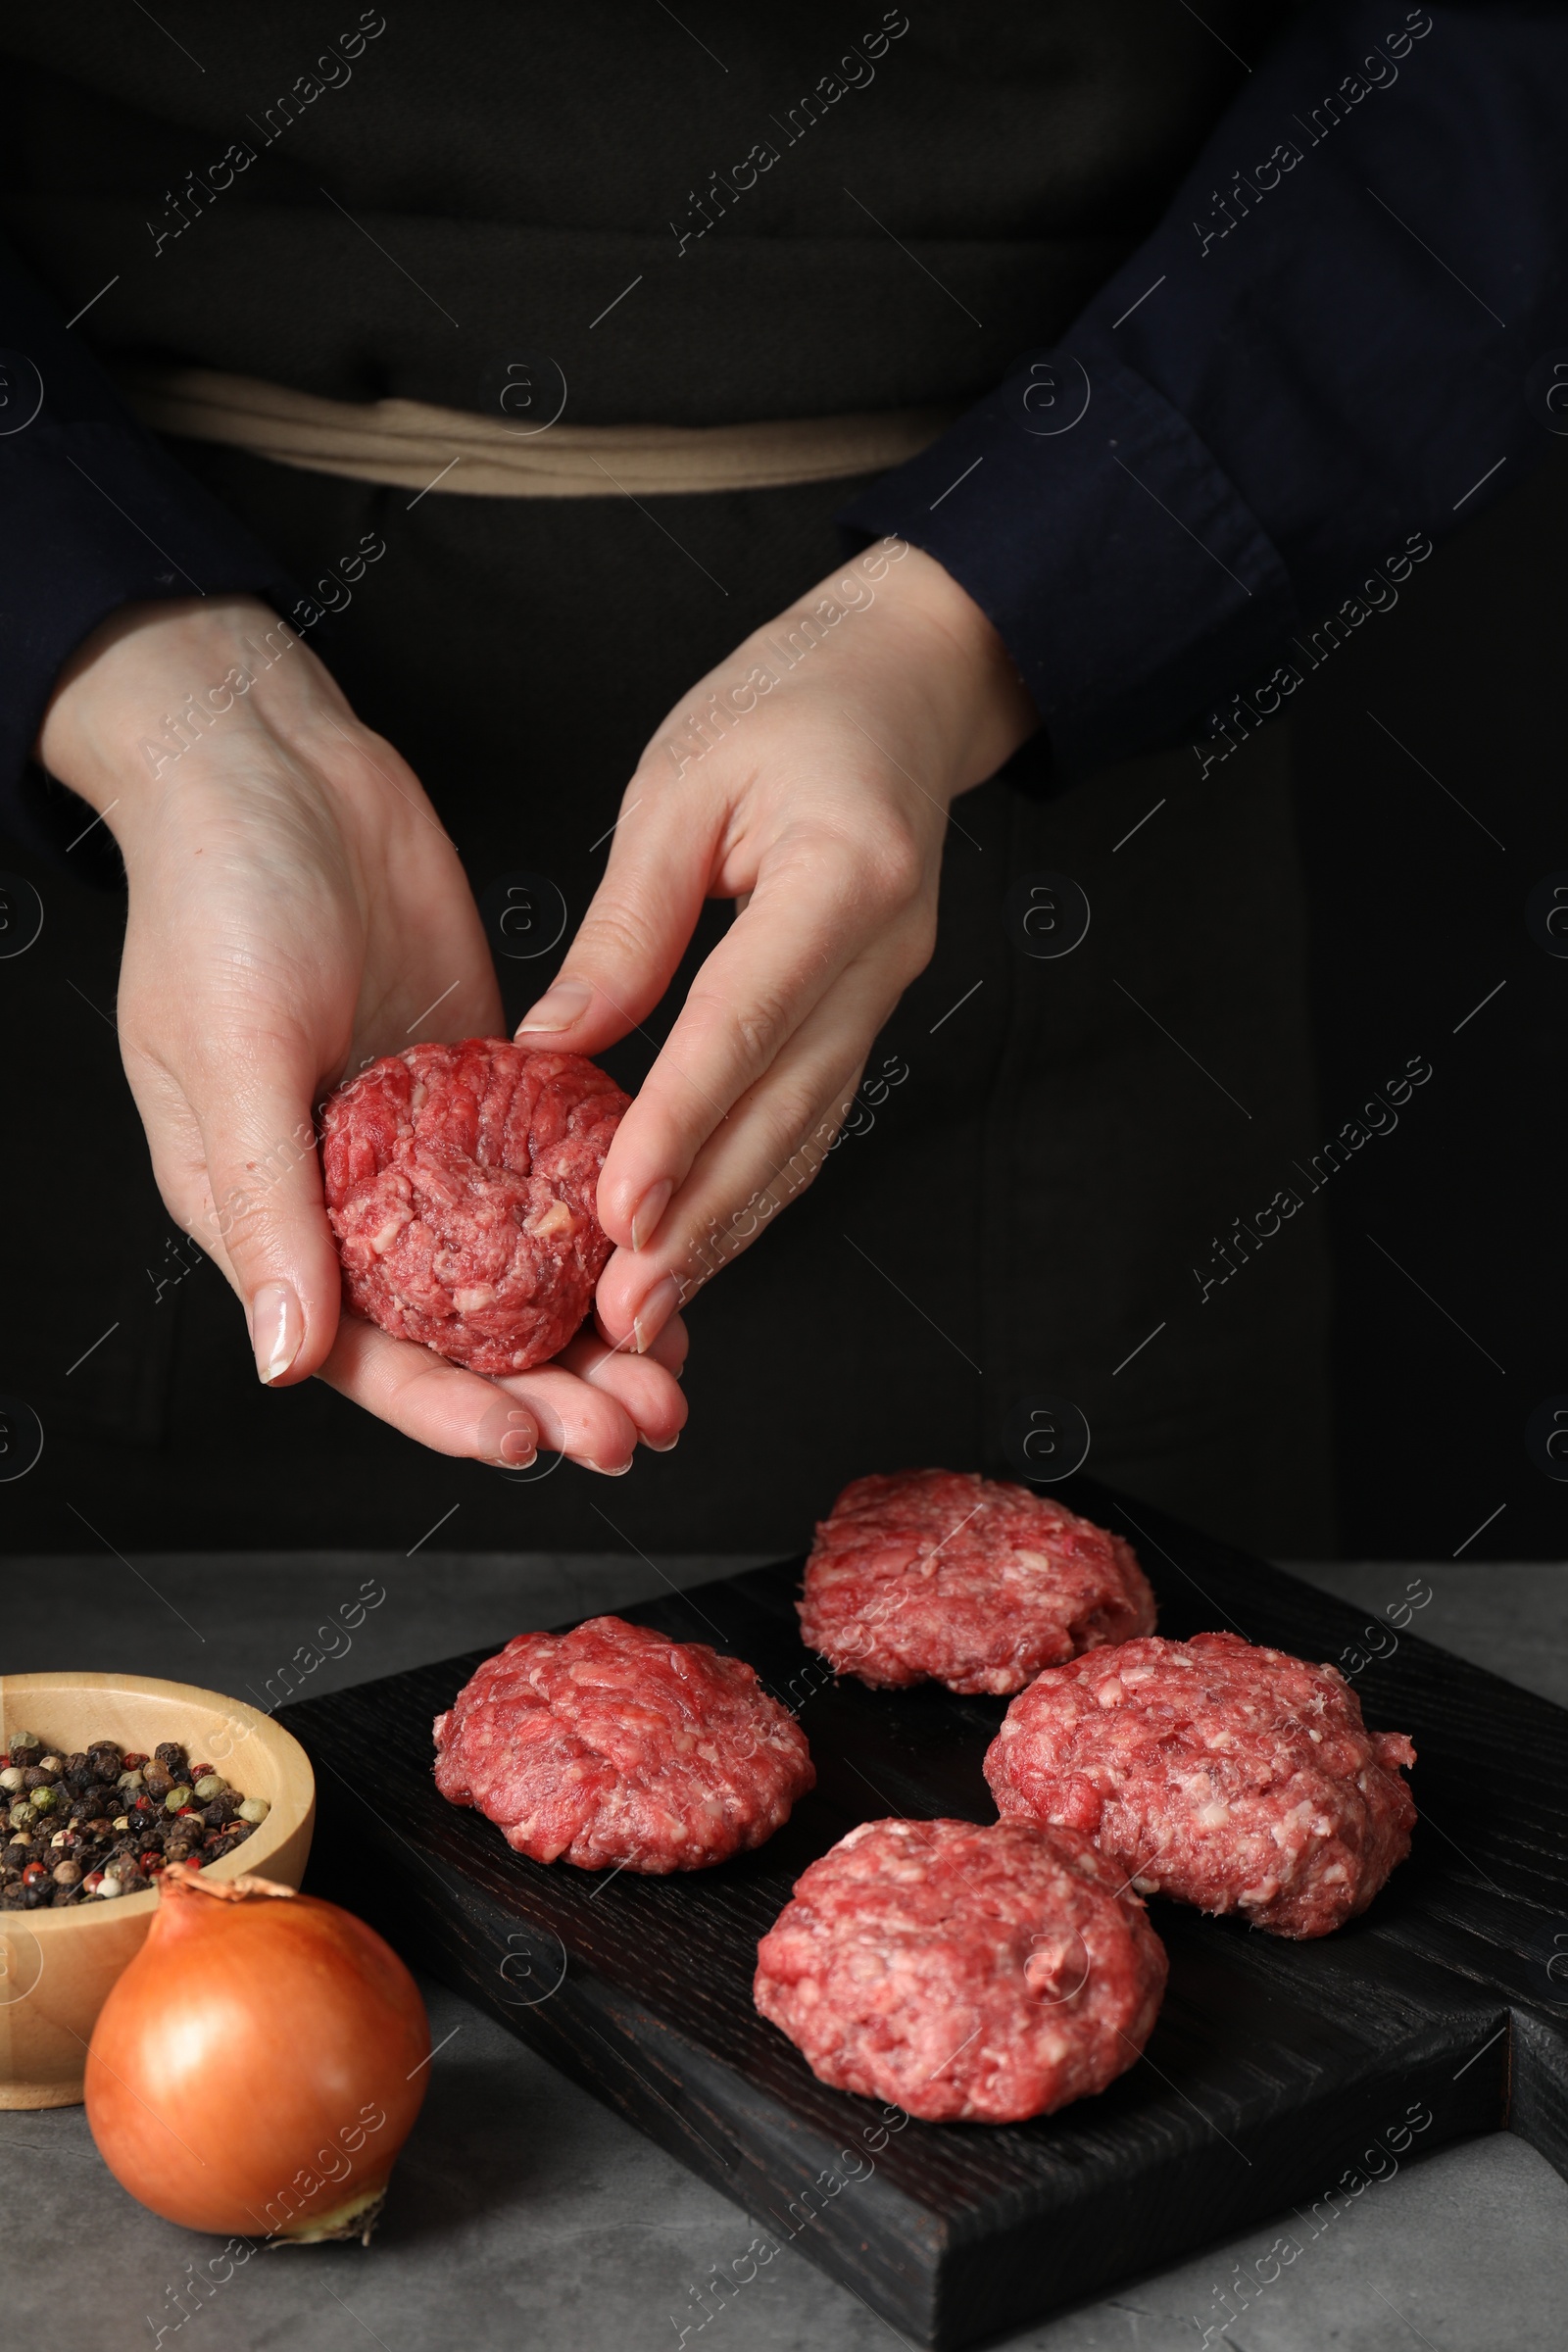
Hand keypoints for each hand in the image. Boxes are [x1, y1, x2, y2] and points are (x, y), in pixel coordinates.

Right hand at [37, 596, 685, 1471]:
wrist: (277, 766)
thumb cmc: (216, 897)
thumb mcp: (228, 1052)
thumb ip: (263, 1206)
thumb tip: (286, 1356)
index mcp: (266, 1211)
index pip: (362, 1349)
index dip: (446, 1407)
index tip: (531, 1439)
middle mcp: (347, 1198)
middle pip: (455, 1330)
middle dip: (545, 1390)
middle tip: (636, 1424)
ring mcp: (422, 1146)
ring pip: (515, 1270)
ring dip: (589, 1329)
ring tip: (668, 1375)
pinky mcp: (483, 1085)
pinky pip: (549, 1178)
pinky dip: (604, 1225)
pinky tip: (667, 1257)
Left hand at [511, 541, 1034, 1351]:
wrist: (904, 684)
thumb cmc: (790, 705)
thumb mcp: (684, 783)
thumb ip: (629, 923)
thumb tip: (554, 1047)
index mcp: (848, 876)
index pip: (748, 1020)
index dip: (680, 1122)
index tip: (615, 1205)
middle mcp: (886, 958)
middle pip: (788, 1111)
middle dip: (703, 1219)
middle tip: (624, 1310)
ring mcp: (888, 996)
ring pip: (805, 1136)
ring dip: (729, 1228)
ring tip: (650, 1308)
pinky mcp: (865, 1017)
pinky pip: (809, 1119)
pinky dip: (752, 1189)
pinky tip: (698, 1243)